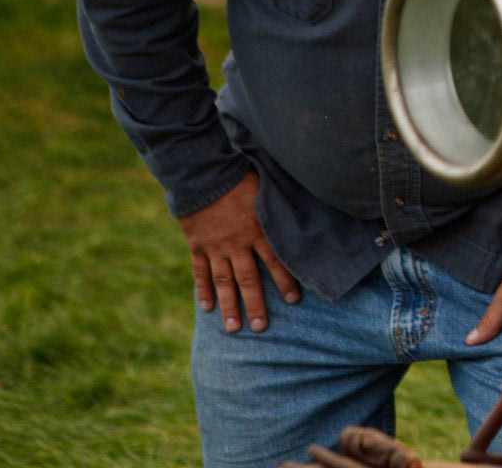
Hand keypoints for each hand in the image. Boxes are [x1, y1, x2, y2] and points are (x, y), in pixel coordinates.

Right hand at [177, 170, 300, 333]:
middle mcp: (237, 243)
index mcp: (258, 230)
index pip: (276, 261)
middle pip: (248, 280)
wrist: (203, 172)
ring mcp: (215, 246)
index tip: (294, 300)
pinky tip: (206, 307)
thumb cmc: (241, 176)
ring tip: (233, 328)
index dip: (286, 281)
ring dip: (229, 306)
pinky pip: (200, 271)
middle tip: (261, 328)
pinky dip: (203, 290)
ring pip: (224, 281)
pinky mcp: (197, 244)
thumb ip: (280, 208)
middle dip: (256, 305)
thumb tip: (303, 213)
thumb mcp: (267, 190)